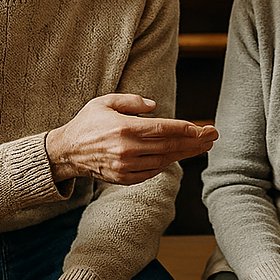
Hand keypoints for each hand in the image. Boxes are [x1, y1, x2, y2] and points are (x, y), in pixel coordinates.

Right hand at [45, 93, 217, 184]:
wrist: (66, 152)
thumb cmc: (87, 122)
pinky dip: (166, 165)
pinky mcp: (122, 178)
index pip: (162, 129)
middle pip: (168, 146)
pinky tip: (179, 156)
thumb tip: (154, 106)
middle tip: (213, 136)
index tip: (201, 128)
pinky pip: (151, 172)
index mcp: (124, 128)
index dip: (185, 129)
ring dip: (185, 154)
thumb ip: (131, 101)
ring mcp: (125, 167)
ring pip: (163, 161)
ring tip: (203, 147)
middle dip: (194, 141)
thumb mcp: (105, 101)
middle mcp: (126, 150)